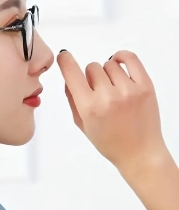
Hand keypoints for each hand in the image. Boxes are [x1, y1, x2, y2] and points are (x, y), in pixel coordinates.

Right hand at [56, 50, 167, 170]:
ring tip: (113, 89)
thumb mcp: (82, 123)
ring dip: (107, 73)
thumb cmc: (110, 142)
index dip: (65, 61)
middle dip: (91, 77)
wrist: (140, 153)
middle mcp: (108, 97)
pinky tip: (118, 63)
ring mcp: (128, 90)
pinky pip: (130, 59)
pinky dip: (122, 57)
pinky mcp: (145, 86)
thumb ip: (72, 99)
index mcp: (89, 107)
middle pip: (91, 67)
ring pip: (109, 64)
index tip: (64, 56)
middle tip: (98, 92)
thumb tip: (69, 76)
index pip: (72, 73)